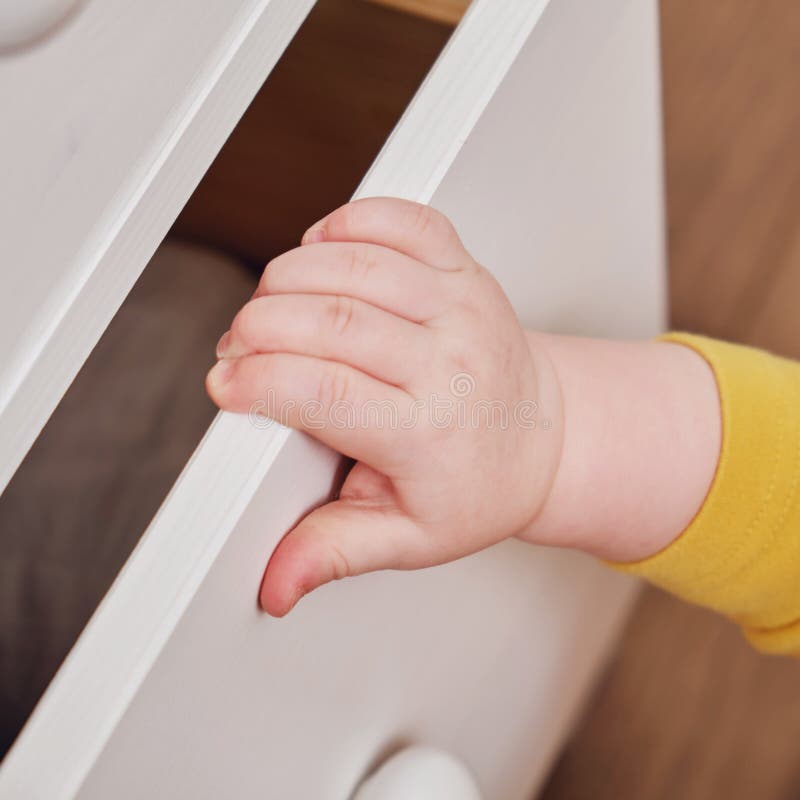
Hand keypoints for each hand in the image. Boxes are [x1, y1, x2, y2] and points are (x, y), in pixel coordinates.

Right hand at [207, 198, 563, 614]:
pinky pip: (404, 220)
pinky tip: (323, 251)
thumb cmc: (476, 486)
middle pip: (327, 319)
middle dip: (257, 327)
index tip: (226, 386)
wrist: (543, 439)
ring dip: (288, 276)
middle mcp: (449, 360)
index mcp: (428, 432)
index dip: (256, 381)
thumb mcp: (408, 537)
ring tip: (271, 309)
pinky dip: (350, 222)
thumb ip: (335, 552)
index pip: (322, 391)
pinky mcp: (465, 270)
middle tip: (240, 350)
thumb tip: (276, 584)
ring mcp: (461, 305)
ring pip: (355, 261)